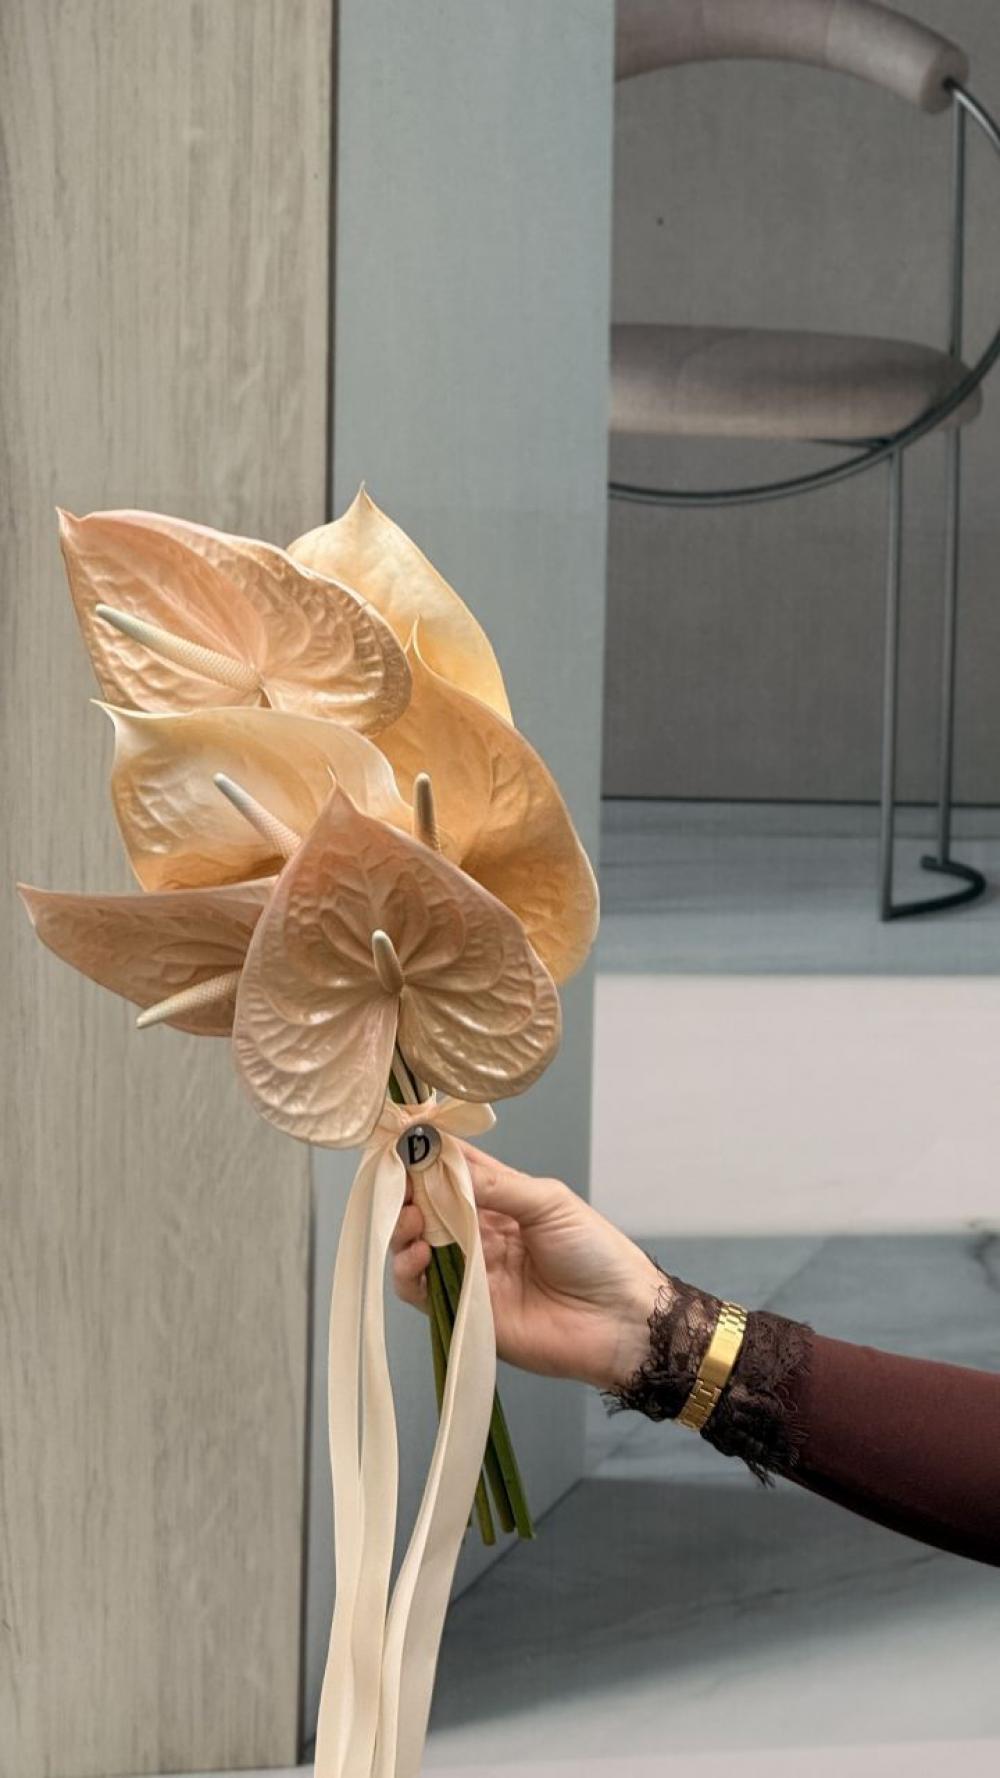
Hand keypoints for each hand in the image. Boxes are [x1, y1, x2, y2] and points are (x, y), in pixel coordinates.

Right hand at [390, 1143, 666, 1391]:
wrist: (620, 1321)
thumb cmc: (595, 1253)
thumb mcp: (549, 1202)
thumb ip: (496, 1185)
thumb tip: (441, 1162)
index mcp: (501, 1200)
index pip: (453, 1171)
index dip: (426, 1155)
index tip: (403, 1140)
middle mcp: (478, 1233)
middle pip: (426, 1207)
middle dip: (407, 1192)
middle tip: (400, 1185)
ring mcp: (469, 1272)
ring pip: (415, 1246)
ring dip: (403, 1229)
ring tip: (411, 1219)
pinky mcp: (464, 1310)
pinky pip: (420, 1292)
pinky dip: (408, 1271)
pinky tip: (419, 1253)